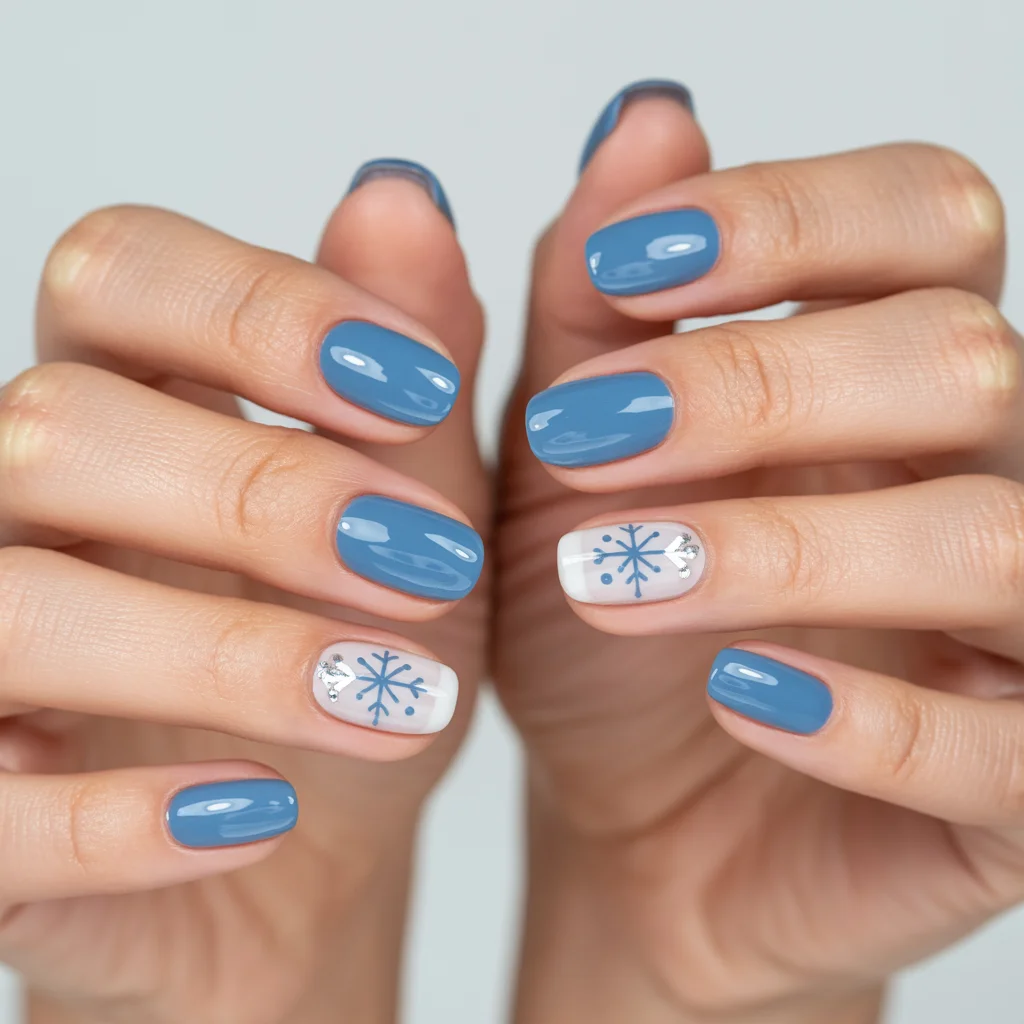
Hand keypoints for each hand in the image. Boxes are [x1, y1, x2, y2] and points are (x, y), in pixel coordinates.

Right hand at [0, 164, 487, 1022]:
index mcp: (128, 403)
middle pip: (53, 427)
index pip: (115, 272)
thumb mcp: (419, 510)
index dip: (259, 308)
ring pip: (16, 607)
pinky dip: (122, 819)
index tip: (418, 383)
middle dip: (260, 492)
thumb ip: (411, 363)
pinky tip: (261, 815)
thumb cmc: (362, 657)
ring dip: (230, 656)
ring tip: (394, 699)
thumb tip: (402, 193)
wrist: (325, 842)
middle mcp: (20, 506)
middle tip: (429, 563)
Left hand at [495, 83, 1019, 1022]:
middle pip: (964, 359)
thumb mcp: (566, 465)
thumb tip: (644, 121)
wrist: (628, 816)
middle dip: (760, 384)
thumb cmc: (603, 632)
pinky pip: (1010, 749)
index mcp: (885, 373)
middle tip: (586, 437)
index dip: (792, 216)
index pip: (928, 218)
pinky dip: (868, 720)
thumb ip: (596, 307)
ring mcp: (1014, 632)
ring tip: (611, 577)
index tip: (626, 262)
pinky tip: (740, 699)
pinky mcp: (1014, 783)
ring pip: (994, 540)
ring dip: (785, 547)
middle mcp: (983, 475)